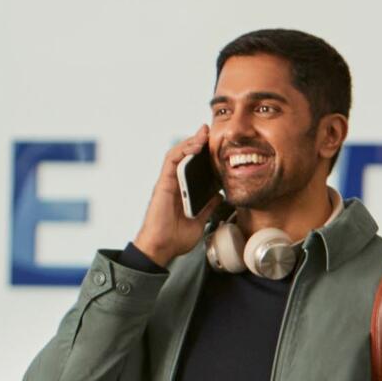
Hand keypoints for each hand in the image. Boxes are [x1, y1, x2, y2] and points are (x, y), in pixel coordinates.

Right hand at [132, 124, 213, 266]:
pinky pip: (171, 161)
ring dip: (191, 141)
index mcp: (183, 190)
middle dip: (198, 141)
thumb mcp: (200, 220)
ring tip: (204, 133)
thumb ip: (208, 207)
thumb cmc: (176, 238)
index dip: (204, 154)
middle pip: (186, 156)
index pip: (194, 166)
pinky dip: (183, 150)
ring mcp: (168, 182)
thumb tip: (219, 196)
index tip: (218, 144)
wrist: (161, 249)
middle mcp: (174, 183)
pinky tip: (196, 145)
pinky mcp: (163, 183)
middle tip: (211, 131)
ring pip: (178, 153)